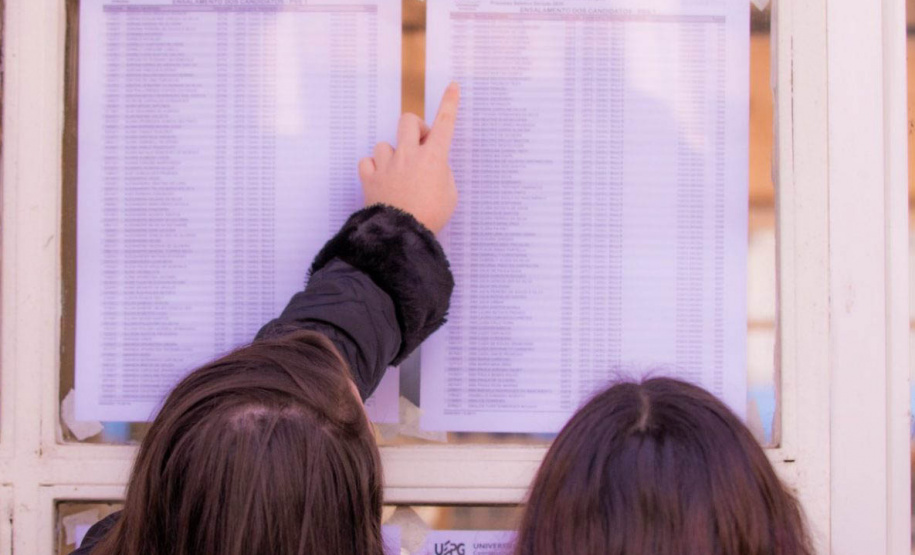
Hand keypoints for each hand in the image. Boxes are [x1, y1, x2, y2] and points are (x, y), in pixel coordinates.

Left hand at [359, 83, 460, 233]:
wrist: (401, 234)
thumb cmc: (431, 216)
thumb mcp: (449, 195)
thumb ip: (442, 174)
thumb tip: (432, 167)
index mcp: (433, 157)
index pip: (445, 123)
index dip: (450, 103)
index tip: (453, 87)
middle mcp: (408, 155)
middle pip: (408, 121)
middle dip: (414, 128)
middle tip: (419, 145)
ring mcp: (387, 164)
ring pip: (384, 144)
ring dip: (391, 154)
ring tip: (396, 174)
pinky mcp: (370, 177)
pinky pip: (367, 162)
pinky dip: (372, 168)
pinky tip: (379, 179)